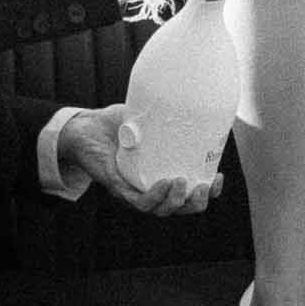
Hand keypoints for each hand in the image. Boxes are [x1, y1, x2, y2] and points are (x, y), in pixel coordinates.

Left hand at [57, 104, 222, 215]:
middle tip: (205, 187)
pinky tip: (164, 183)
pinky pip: (139, 201)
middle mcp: (151, 190)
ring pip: (161, 210)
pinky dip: (154, 197)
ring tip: (183, 182)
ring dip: (176, 201)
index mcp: (163, 178)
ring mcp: (134, 192)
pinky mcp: (118, 189)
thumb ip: (166, 112)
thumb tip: (189, 95)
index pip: (191, 194)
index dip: (209, 192)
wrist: (86, 129)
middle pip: (180, 208)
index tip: (218, 176)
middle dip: (196, 203)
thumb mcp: (147, 118)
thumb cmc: (118, 125)